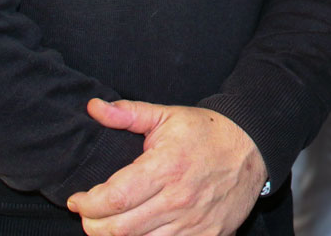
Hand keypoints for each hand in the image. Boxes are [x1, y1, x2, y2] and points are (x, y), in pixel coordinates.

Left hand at [67, 99, 266, 235]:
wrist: (254, 148)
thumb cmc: (207, 132)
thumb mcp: (168, 116)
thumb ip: (129, 114)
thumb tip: (93, 107)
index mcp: (166, 167)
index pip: (114, 198)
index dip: (86, 204)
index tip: (77, 200)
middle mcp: (179, 199)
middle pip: (119, 229)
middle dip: (93, 225)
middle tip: (89, 215)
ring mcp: (193, 223)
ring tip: (111, 222)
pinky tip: (139, 231)